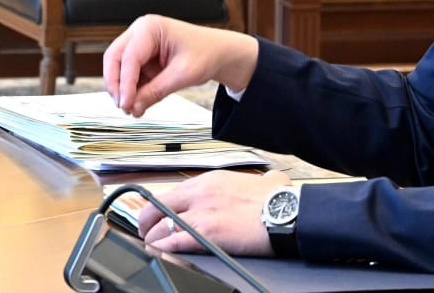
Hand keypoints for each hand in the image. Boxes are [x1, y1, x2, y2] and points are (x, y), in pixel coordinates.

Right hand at [102, 15, 258, 116]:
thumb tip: (134, 106)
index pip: (129, 57)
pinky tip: (137, 103)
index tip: (126, 103)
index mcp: (150, 27)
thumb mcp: (183, 74)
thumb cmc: (206, 53)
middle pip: (114, 58)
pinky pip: (129, 75)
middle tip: (123, 106)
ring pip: (118, 68)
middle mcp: (140, 33)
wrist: (219, 53)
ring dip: (122, 89)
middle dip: (116, 84)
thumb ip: (156, 90)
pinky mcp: (142, 58)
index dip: (125, 83)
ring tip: (131, 109)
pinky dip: (131, 90)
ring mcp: (139, 45)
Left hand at [136, 170, 289, 256]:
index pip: (172, 192)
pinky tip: (160, 251)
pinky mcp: (207, 233)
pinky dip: (162, 247)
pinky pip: (173, 241)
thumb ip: (245, 184)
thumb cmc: (275, 201)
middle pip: (158, 206)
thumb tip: (258, 184)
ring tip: (152, 245)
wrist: (287, 213)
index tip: (156, 215)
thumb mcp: (256, 182)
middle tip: (146, 232)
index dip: (159, 207)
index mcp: (209, 180)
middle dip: (147, 221)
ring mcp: (202, 212)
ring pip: (161, 224)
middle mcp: (200, 193)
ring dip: (153, 237)